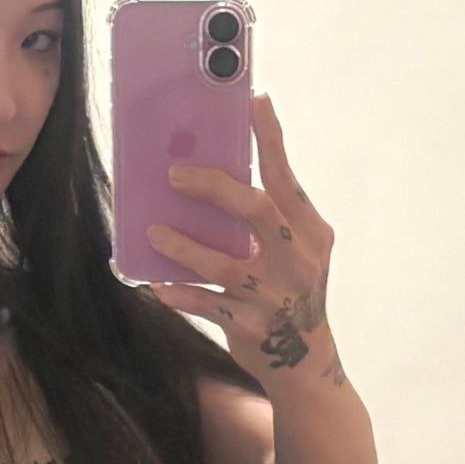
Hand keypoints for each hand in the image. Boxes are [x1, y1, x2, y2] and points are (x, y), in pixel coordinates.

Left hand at [143, 91, 335, 386]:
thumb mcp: (296, 249)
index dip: (271, 139)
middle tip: (175, 173)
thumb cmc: (291, 291)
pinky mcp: (251, 326)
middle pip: (258, 210)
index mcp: (311, 233)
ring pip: (224, 264)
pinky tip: (155, 284)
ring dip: (183, 246)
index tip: (255, 101)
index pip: (288, 178)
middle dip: (215, 188)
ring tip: (153, 233)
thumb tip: (216, 169)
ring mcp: (275, 297)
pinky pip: (206, 306)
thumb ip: (270, 216)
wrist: (305, 362)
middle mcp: (298, 261)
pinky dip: (179, 294)